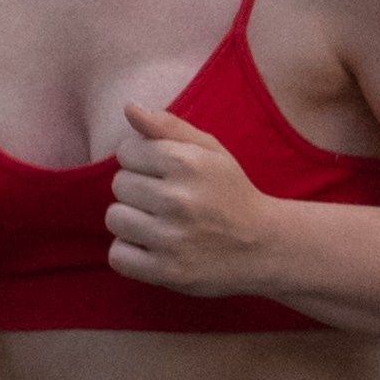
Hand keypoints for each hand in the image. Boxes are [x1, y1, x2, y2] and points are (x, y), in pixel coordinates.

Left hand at [107, 104, 286, 294]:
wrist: (264, 246)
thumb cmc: (231, 192)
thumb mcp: (210, 150)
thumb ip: (167, 126)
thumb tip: (128, 106)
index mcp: (188, 163)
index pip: (126, 151)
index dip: (142, 161)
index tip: (164, 174)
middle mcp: (178, 200)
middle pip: (119, 184)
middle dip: (138, 190)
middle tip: (166, 201)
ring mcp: (172, 239)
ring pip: (114, 219)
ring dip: (132, 221)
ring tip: (159, 223)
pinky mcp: (167, 272)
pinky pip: (118, 256)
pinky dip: (130, 252)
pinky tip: (153, 246)